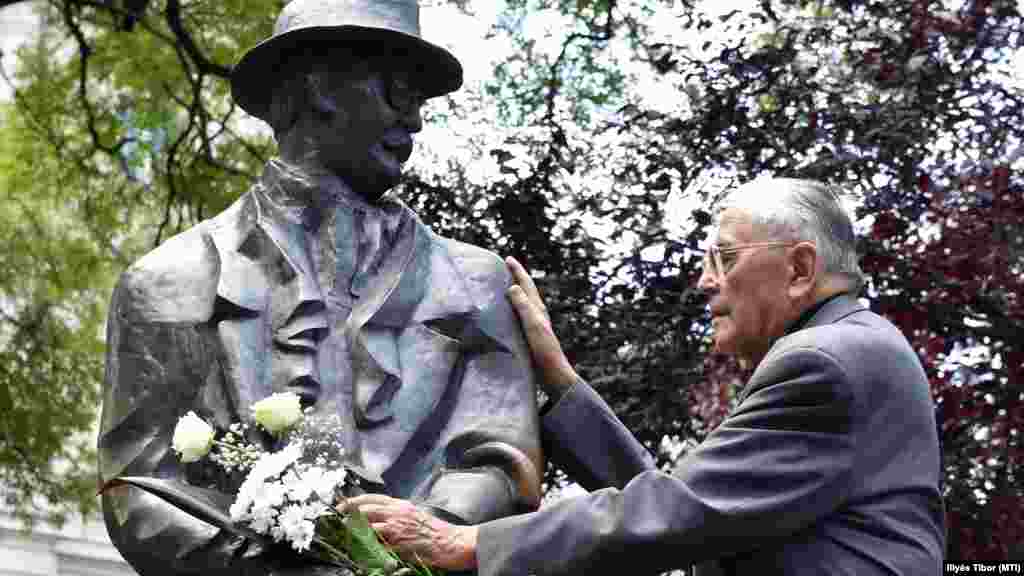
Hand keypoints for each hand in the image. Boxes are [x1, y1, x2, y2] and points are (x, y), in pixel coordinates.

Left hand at [341, 494, 476, 571]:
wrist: (452, 542)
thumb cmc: (436, 532)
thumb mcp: (415, 516)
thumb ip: (397, 516)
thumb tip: (379, 520)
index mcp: (402, 505)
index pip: (374, 498)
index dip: (356, 500)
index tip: (343, 505)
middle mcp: (399, 512)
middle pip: (367, 508)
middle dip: (349, 512)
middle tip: (338, 517)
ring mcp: (398, 527)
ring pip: (369, 524)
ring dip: (356, 529)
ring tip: (346, 532)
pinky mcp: (400, 542)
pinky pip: (378, 544)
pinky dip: (367, 546)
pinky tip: (361, 548)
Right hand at [505, 256, 578, 398]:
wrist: (553, 374)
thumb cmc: (544, 350)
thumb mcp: (533, 326)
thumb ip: (524, 307)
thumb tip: (513, 287)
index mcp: (537, 309)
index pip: (526, 285)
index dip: (517, 271)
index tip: (507, 259)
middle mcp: (536, 314)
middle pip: (525, 291)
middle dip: (515, 278)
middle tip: (504, 268)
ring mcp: (532, 325)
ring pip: (521, 303)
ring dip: (513, 293)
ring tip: (500, 287)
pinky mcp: (528, 336)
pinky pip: (517, 316)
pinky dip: (510, 309)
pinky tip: (503, 315)